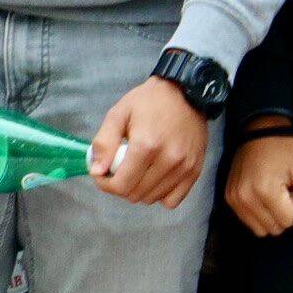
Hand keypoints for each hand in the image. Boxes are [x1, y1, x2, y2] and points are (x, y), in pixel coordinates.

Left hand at [88, 73, 209, 208]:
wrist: (186, 93)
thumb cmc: (147, 102)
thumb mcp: (117, 114)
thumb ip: (104, 143)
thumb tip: (96, 171)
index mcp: (146, 146)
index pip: (122, 185)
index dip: (105, 184)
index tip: (101, 174)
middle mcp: (169, 160)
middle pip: (136, 194)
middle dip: (119, 186)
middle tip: (116, 170)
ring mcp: (185, 168)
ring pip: (153, 198)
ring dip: (138, 190)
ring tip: (134, 171)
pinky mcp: (196, 170)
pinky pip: (173, 199)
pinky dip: (159, 195)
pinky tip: (152, 178)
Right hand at [225, 129, 292, 233]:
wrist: (259, 131)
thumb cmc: (286, 149)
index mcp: (265, 191)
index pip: (289, 221)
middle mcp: (245, 198)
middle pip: (274, 228)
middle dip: (283, 213)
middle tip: (284, 191)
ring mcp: (234, 199)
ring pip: (260, 228)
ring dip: (270, 217)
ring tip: (273, 195)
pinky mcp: (228, 198)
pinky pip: (247, 221)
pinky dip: (258, 214)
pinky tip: (261, 196)